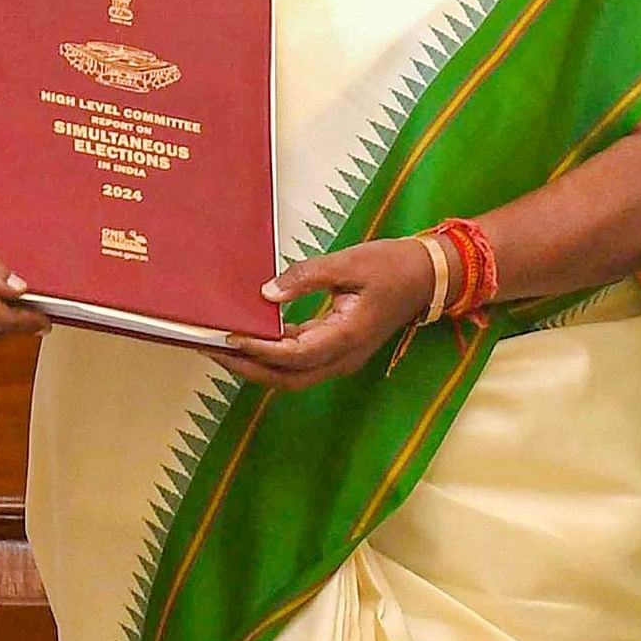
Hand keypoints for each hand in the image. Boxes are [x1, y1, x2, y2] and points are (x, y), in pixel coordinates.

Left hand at [221, 237, 437, 390]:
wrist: (428, 277)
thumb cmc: (392, 266)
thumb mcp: (350, 263)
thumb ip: (307, 277)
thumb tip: (267, 293)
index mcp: (348, 337)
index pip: (295, 354)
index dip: (260, 350)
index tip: (229, 336)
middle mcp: (343, 357)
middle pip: (287, 378)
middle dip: (248, 368)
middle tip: (212, 349)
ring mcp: (341, 357)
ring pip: (292, 375)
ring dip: (257, 366)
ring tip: (222, 346)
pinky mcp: (337, 350)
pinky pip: (300, 362)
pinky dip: (272, 356)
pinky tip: (251, 338)